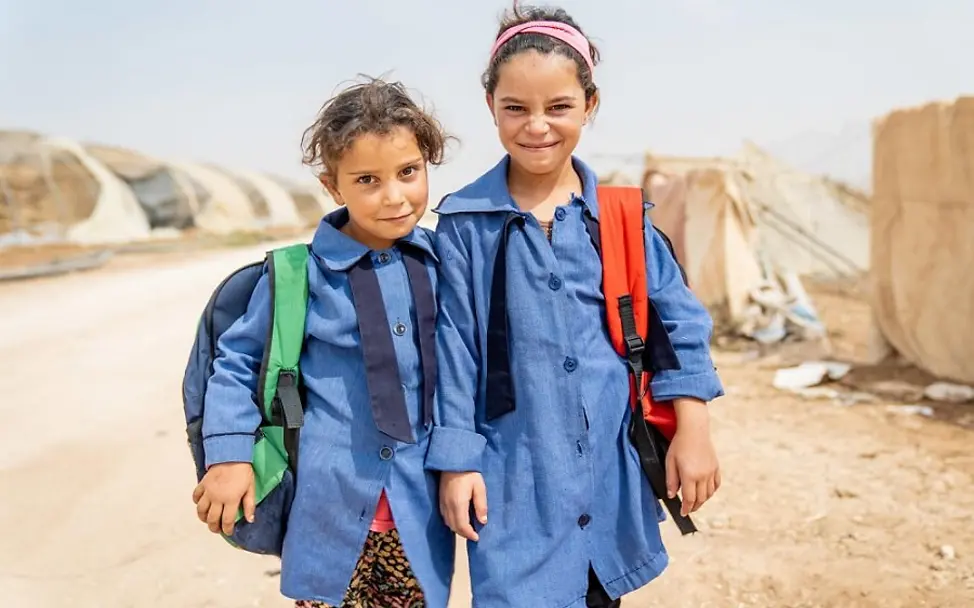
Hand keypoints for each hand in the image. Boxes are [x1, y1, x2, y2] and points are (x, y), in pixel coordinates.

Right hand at [192, 462, 255, 534]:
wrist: (232, 455)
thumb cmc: (244, 472)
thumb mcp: (251, 488)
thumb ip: (249, 505)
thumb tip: (250, 520)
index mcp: (231, 500)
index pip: (226, 520)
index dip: (227, 529)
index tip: (228, 532)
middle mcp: (217, 498)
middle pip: (212, 519)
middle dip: (214, 527)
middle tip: (217, 529)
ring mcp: (208, 492)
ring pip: (201, 510)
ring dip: (203, 518)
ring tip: (208, 520)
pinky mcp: (203, 485)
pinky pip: (196, 497)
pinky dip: (197, 502)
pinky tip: (202, 504)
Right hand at [439, 471, 487, 541]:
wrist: (453, 461)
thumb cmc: (469, 473)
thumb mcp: (479, 488)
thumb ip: (481, 505)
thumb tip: (482, 521)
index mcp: (458, 504)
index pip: (462, 526)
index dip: (469, 534)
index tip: (477, 538)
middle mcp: (448, 506)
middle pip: (454, 527)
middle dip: (463, 533)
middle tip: (473, 534)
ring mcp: (442, 503)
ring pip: (448, 522)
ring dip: (457, 528)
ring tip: (467, 528)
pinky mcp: (440, 499)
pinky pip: (444, 516)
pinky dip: (451, 522)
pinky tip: (458, 519)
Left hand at [666, 399, 719, 515]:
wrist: (694, 431)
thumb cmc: (679, 445)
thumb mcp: (670, 462)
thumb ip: (671, 480)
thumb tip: (672, 495)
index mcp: (690, 475)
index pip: (689, 499)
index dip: (686, 508)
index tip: (683, 513)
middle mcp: (703, 476)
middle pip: (700, 498)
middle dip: (694, 506)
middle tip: (688, 509)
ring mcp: (711, 472)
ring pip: (709, 493)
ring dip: (703, 500)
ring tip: (695, 502)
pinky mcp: (716, 467)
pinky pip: (716, 484)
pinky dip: (711, 491)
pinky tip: (706, 492)